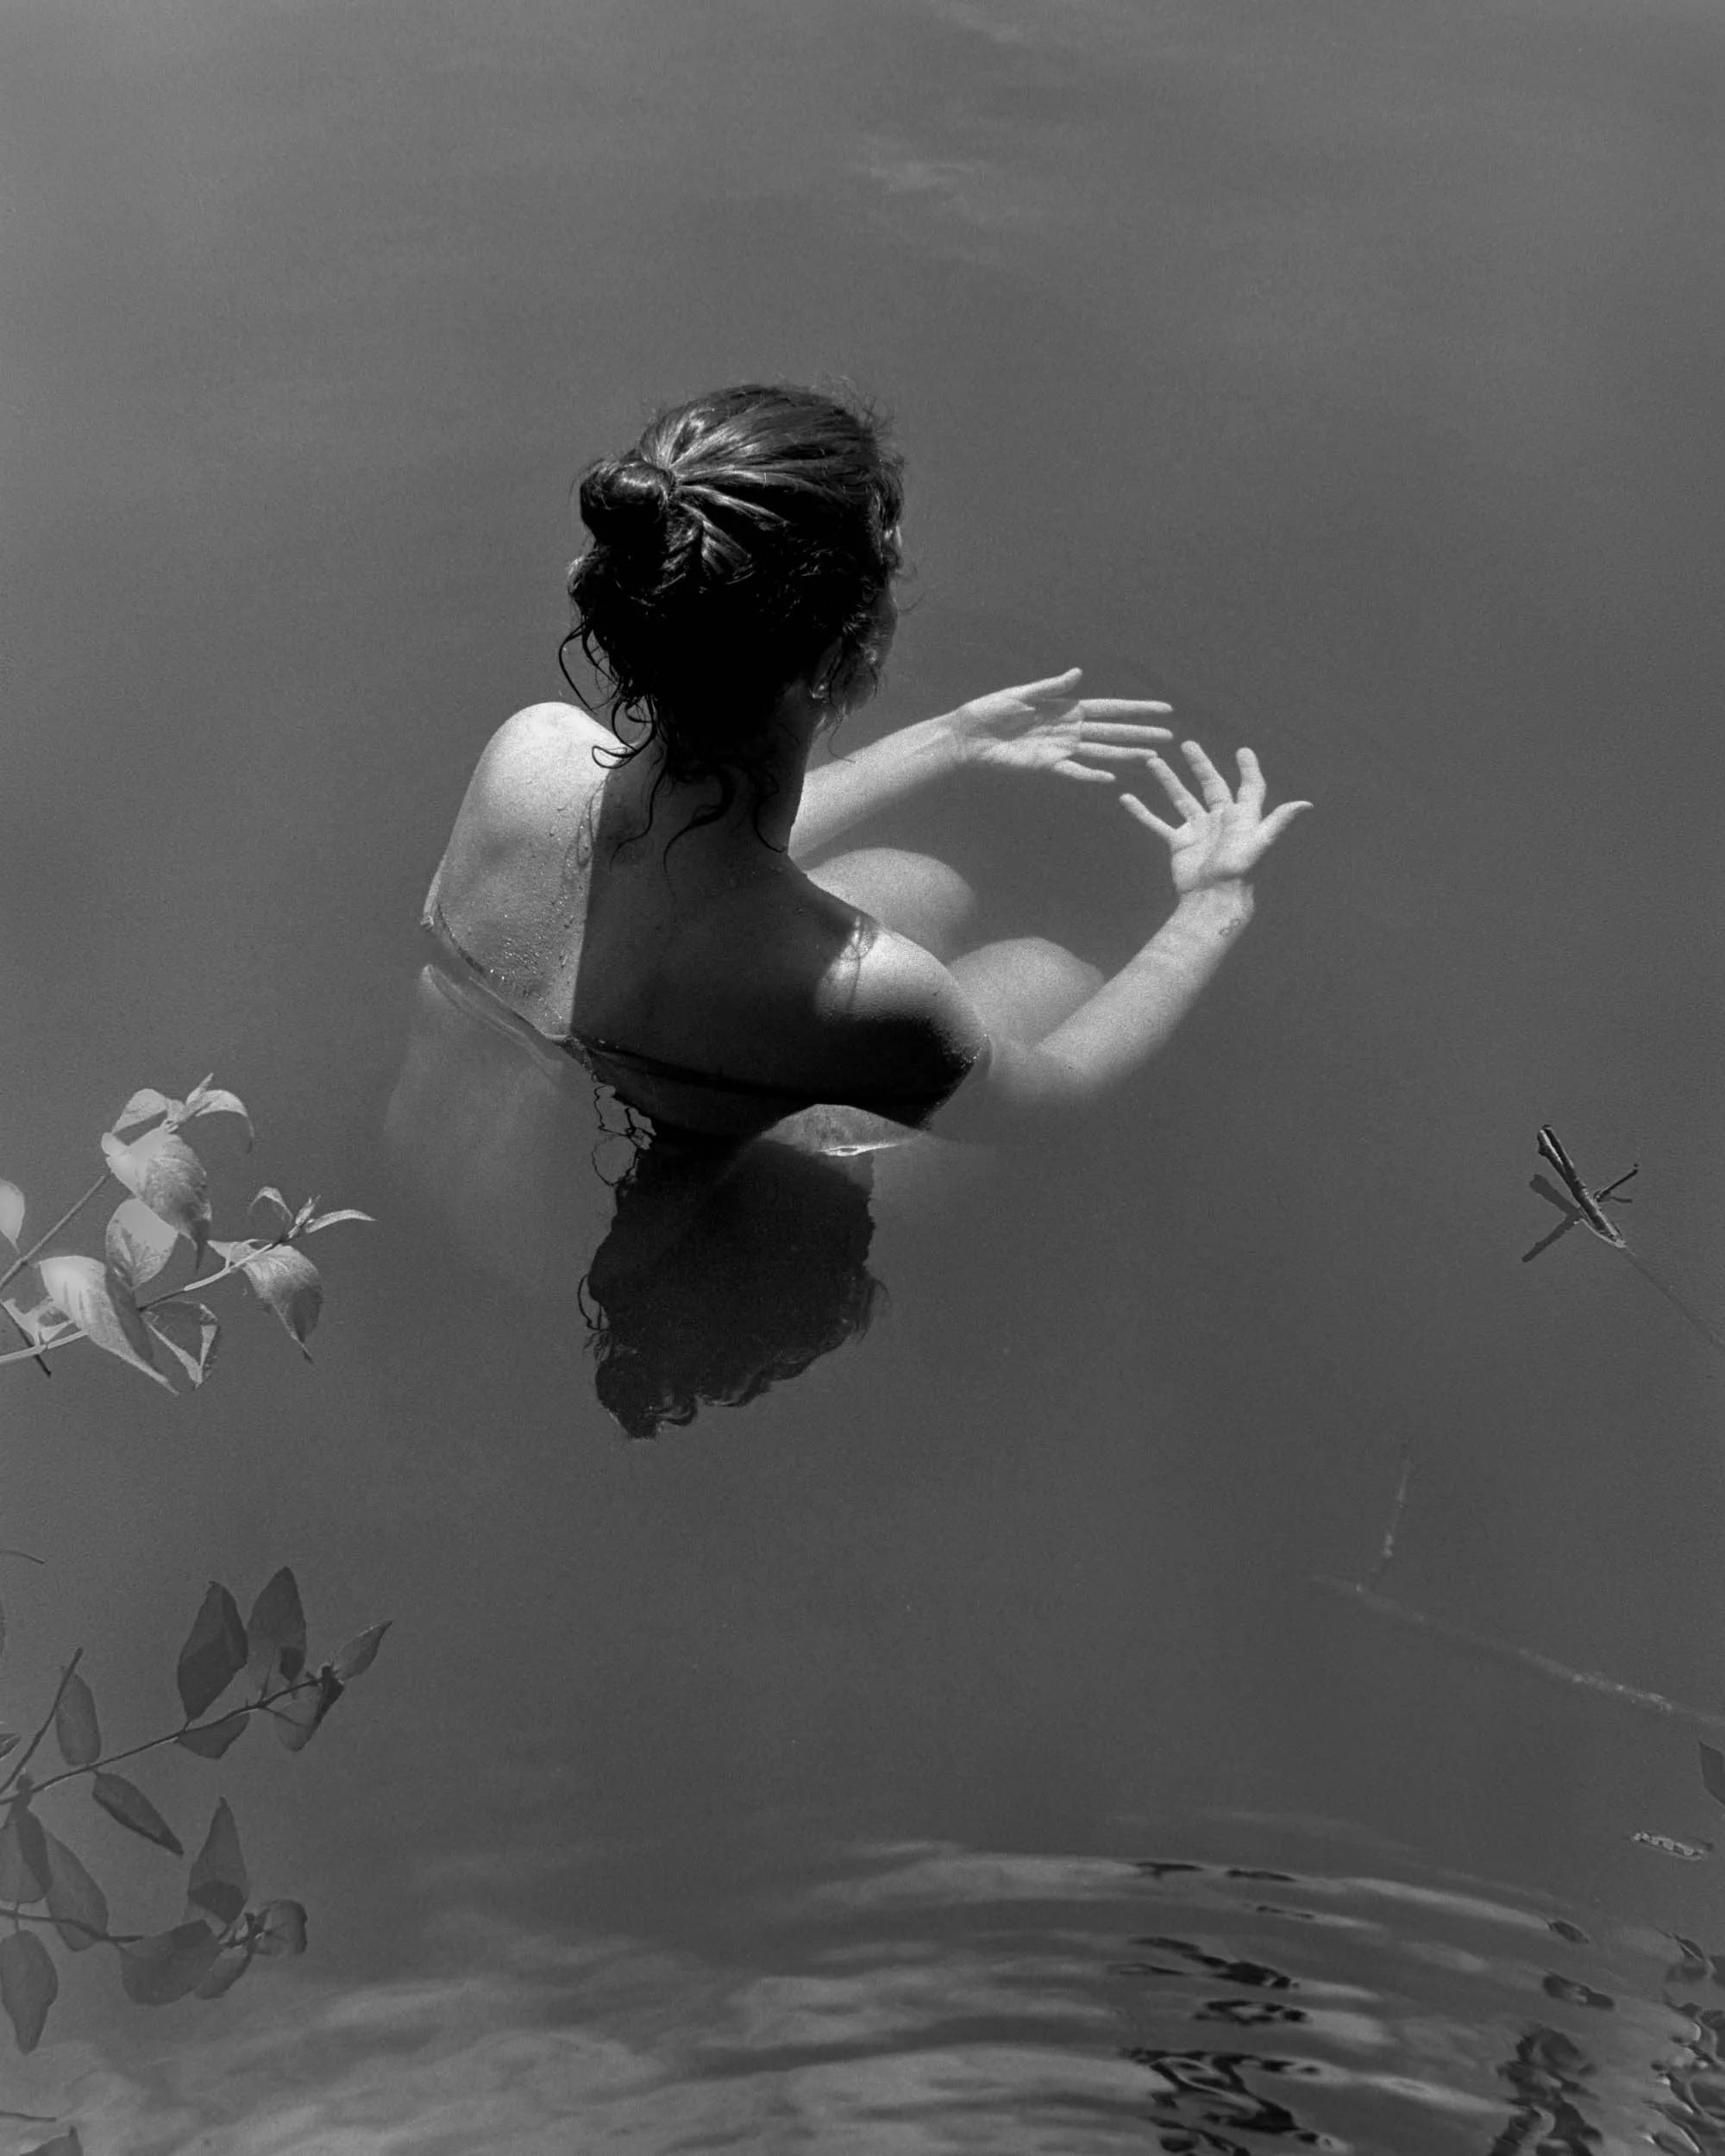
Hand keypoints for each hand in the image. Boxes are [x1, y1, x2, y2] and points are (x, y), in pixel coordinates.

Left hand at [950, 667, 1173, 783]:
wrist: (968, 735)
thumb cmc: (991, 710)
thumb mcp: (1022, 693)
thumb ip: (1052, 686)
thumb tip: (1079, 673)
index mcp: (1067, 708)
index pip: (1110, 708)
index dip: (1137, 709)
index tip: (1163, 709)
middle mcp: (1070, 729)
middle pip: (1113, 732)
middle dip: (1142, 734)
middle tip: (1171, 737)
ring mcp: (1060, 749)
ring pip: (1101, 752)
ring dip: (1126, 755)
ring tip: (1152, 758)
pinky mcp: (1046, 766)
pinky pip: (1074, 772)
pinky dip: (1091, 775)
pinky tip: (1112, 778)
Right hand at [1120, 741, 1311, 896]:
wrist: (1214, 899)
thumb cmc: (1240, 871)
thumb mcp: (1261, 842)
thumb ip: (1279, 821)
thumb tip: (1306, 804)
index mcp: (1242, 816)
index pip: (1248, 787)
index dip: (1248, 770)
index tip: (1243, 751)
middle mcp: (1220, 819)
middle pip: (1210, 785)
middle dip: (1200, 764)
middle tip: (1188, 744)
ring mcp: (1198, 830)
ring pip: (1181, 798)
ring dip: (1168, 780)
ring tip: (1153, 761)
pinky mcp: (1180, 843)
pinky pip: (1158, 823)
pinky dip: (1143, 812)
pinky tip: (1127, 799)